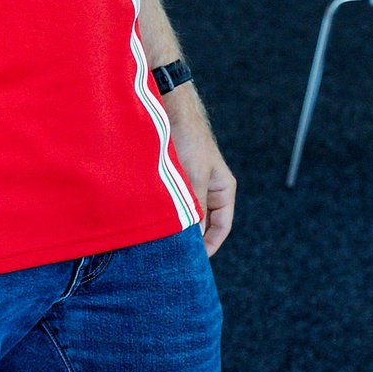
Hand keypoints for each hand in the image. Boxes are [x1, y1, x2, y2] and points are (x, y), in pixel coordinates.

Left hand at [162, 87, 235, 254]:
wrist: (168, 107)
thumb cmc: (187, 139)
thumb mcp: (194, 178)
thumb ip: (195, 209)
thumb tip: (191, 241)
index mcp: (223, 190)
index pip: (221, 228)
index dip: (208, 248)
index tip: (191, 265)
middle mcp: (208, 189)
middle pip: (202, 224)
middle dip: (188, 239)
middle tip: (171, 258)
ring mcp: (190, 184)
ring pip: (184, 214)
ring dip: (173, 226)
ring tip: (158, 242)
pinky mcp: (172, 180)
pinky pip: (171, 204)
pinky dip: (163, 214)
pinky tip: (149, 222)